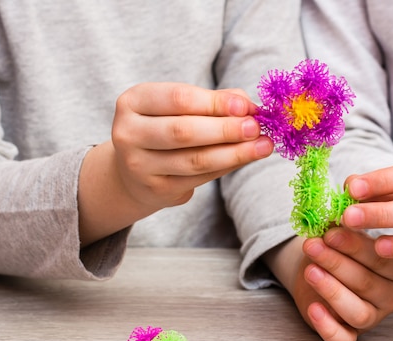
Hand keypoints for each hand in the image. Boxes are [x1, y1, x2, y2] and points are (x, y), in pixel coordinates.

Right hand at [78, 83, 272, 244]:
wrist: (133, 170)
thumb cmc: (164, 126)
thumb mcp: (178, 106)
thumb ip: (213, 102)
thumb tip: (249, 107)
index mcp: (133, 102)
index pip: (178, 99)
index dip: (215, 103)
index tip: (246, 105)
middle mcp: (129, 134)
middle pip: (184, 132)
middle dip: (226, 129)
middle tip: (256, 127)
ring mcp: (139, 166)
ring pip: (195, 160)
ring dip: (234, 152)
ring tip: (262, 145)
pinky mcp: (157, 189)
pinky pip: (200, 178)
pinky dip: (228, 166)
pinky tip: (247, 157)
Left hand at [290, 227, 392, 340]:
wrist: (316, 267)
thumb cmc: (337, 246)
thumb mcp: (343, 230)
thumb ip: (345, 222)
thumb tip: (337, 207)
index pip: (382, 259)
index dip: (355, 246)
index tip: (331, 231)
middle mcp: (391, 296)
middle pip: (367, 283)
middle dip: (336, 263)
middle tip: (313, 245)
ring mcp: (372, 318)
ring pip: (357, 312)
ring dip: (331, 290)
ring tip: (310, 270)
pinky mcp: (350, 335)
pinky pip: (343, 340)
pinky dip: (327, 326)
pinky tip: (313, 307)